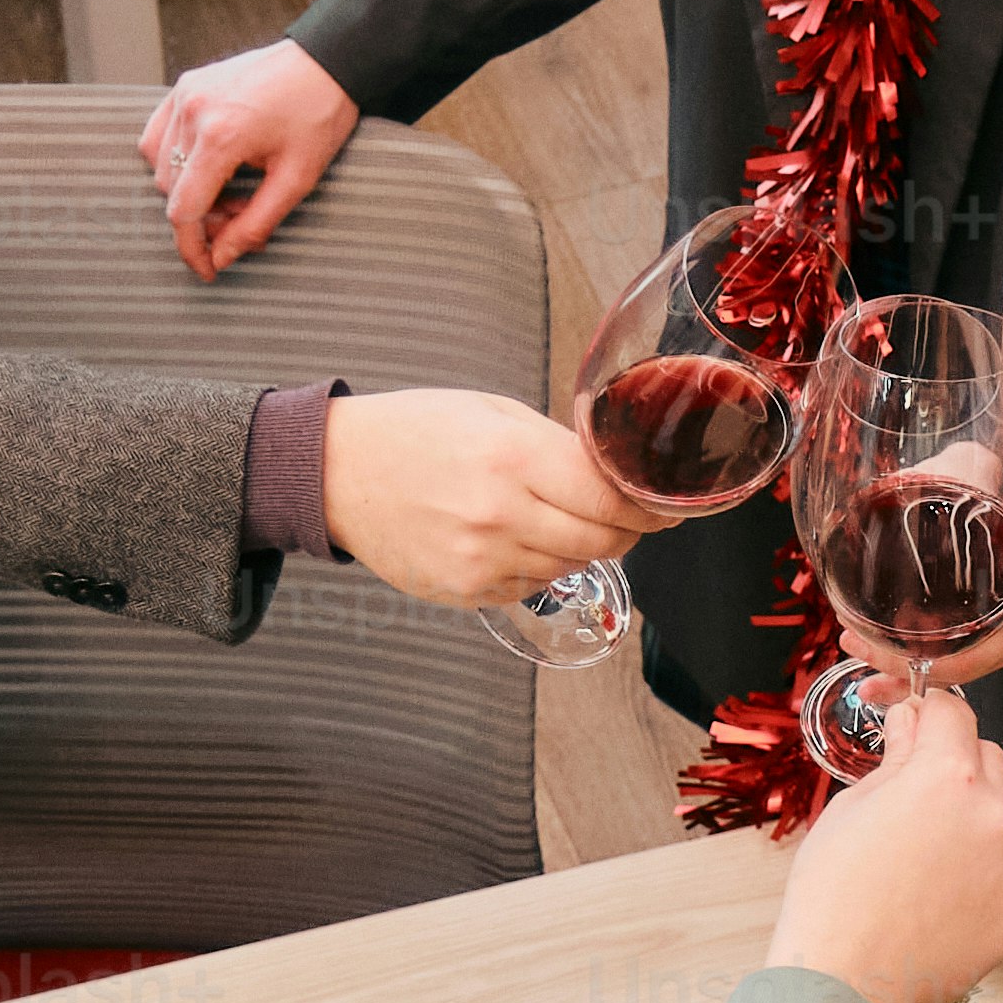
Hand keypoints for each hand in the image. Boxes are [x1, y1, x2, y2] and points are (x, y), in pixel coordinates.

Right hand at [143, 42, 359, 273]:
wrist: (326, 61)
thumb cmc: (319, 115)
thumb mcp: (296, 180)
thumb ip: (254, 225)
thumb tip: (222, 258)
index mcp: (221, 137)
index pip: (183, 211)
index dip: (191, 249)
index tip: (207, 270)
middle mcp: (193, 112)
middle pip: (171, 191)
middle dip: (204, 216)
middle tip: (244, 214)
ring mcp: (185, 94)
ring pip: (161, 166)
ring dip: (191, 189)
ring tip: (235, 188)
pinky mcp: (185, 85)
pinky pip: (158, 135)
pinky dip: (175, 159)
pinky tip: (209, 164)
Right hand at [318, 388, 643, 603]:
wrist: (337, 472)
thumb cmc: (415, 431)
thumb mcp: (492, 411)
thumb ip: (556, 444)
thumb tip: (617, 475)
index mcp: (513, 455)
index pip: (612, 497)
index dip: (649, 507)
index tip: (665, 506)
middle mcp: (501, 513)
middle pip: (603, 541)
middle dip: (624, 530)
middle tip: (623, 516)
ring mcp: (481, 558)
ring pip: (570, 567)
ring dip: (578, 547)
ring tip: (553, 518)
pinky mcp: (464, 590)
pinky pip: (531, 587)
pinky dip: (537, 567)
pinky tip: (512, 538)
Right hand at [764, 690, 1002, 1002]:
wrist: (845, 981)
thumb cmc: (832, 896)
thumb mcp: (851, 807)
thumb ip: (897, 758)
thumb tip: (913, 722)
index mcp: (947, 777)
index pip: (956, 713)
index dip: (931, 714)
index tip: (920, 724)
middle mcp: (993, 815)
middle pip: (989, 761)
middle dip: (957, 767)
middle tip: (914, 801)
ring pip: (998, 823)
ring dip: (968, 829)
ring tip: (918, 869)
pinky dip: (978, 882)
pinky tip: (935, 905)